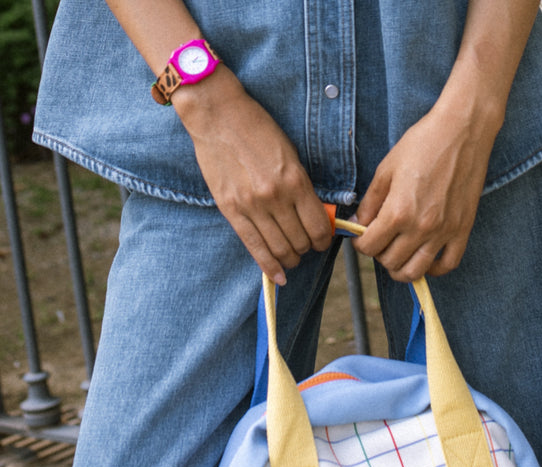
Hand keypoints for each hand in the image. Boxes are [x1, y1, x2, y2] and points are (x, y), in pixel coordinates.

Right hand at [174, 69, 331, 283]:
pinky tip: (279, 276)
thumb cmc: (257, 129)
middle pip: (300, 242)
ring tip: (292, 258)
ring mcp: (252, 206)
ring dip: (291, 259)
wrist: (217, 116)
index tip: (323, 240)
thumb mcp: (290, 154)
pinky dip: (270, 267)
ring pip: (280, 249)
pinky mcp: (231, 211)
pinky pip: (255, 248)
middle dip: (307, 249)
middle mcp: (275, 197)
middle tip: (306, 247)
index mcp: (295, 181)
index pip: (318, 227)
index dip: (324, 239)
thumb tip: (315, 218)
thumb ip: (302, 188)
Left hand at [353, 95, 500, 282]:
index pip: (369, 248)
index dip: (361, 244)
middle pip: (390, 262)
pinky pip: (447, 264)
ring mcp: (443, 231)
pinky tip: (424, 257)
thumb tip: (358, 223)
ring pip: (415, 272)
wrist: (462, 130)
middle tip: (381, 240)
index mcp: (398, 212)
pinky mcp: (462, 229)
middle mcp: (420, 227)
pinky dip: (433, 268)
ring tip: (398, 254)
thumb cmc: (423, 143)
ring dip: (401, 268)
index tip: (363, 236)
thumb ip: (370, 202)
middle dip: (379, 254)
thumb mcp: (386, 169)